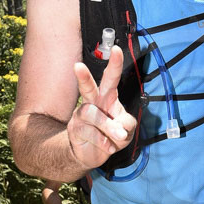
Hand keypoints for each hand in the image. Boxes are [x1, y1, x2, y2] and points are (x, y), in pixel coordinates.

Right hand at [67, 46, 136, 169]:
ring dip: (109, 127)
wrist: (93, 154)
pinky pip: (90, 133)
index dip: (114, 64)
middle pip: (88, 88)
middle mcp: (92, 103)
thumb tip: (120, 127)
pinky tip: (108, 146)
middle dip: (83, 77)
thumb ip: (127, 124)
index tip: (116, 49)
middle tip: (78, 66)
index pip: (111, 78)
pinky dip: (103, 142)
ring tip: (119, 136)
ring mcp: (82, 116)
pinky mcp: (75, 130)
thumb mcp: (126, 130)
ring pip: (93, 115)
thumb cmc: (111, 136)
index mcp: (107, 98)